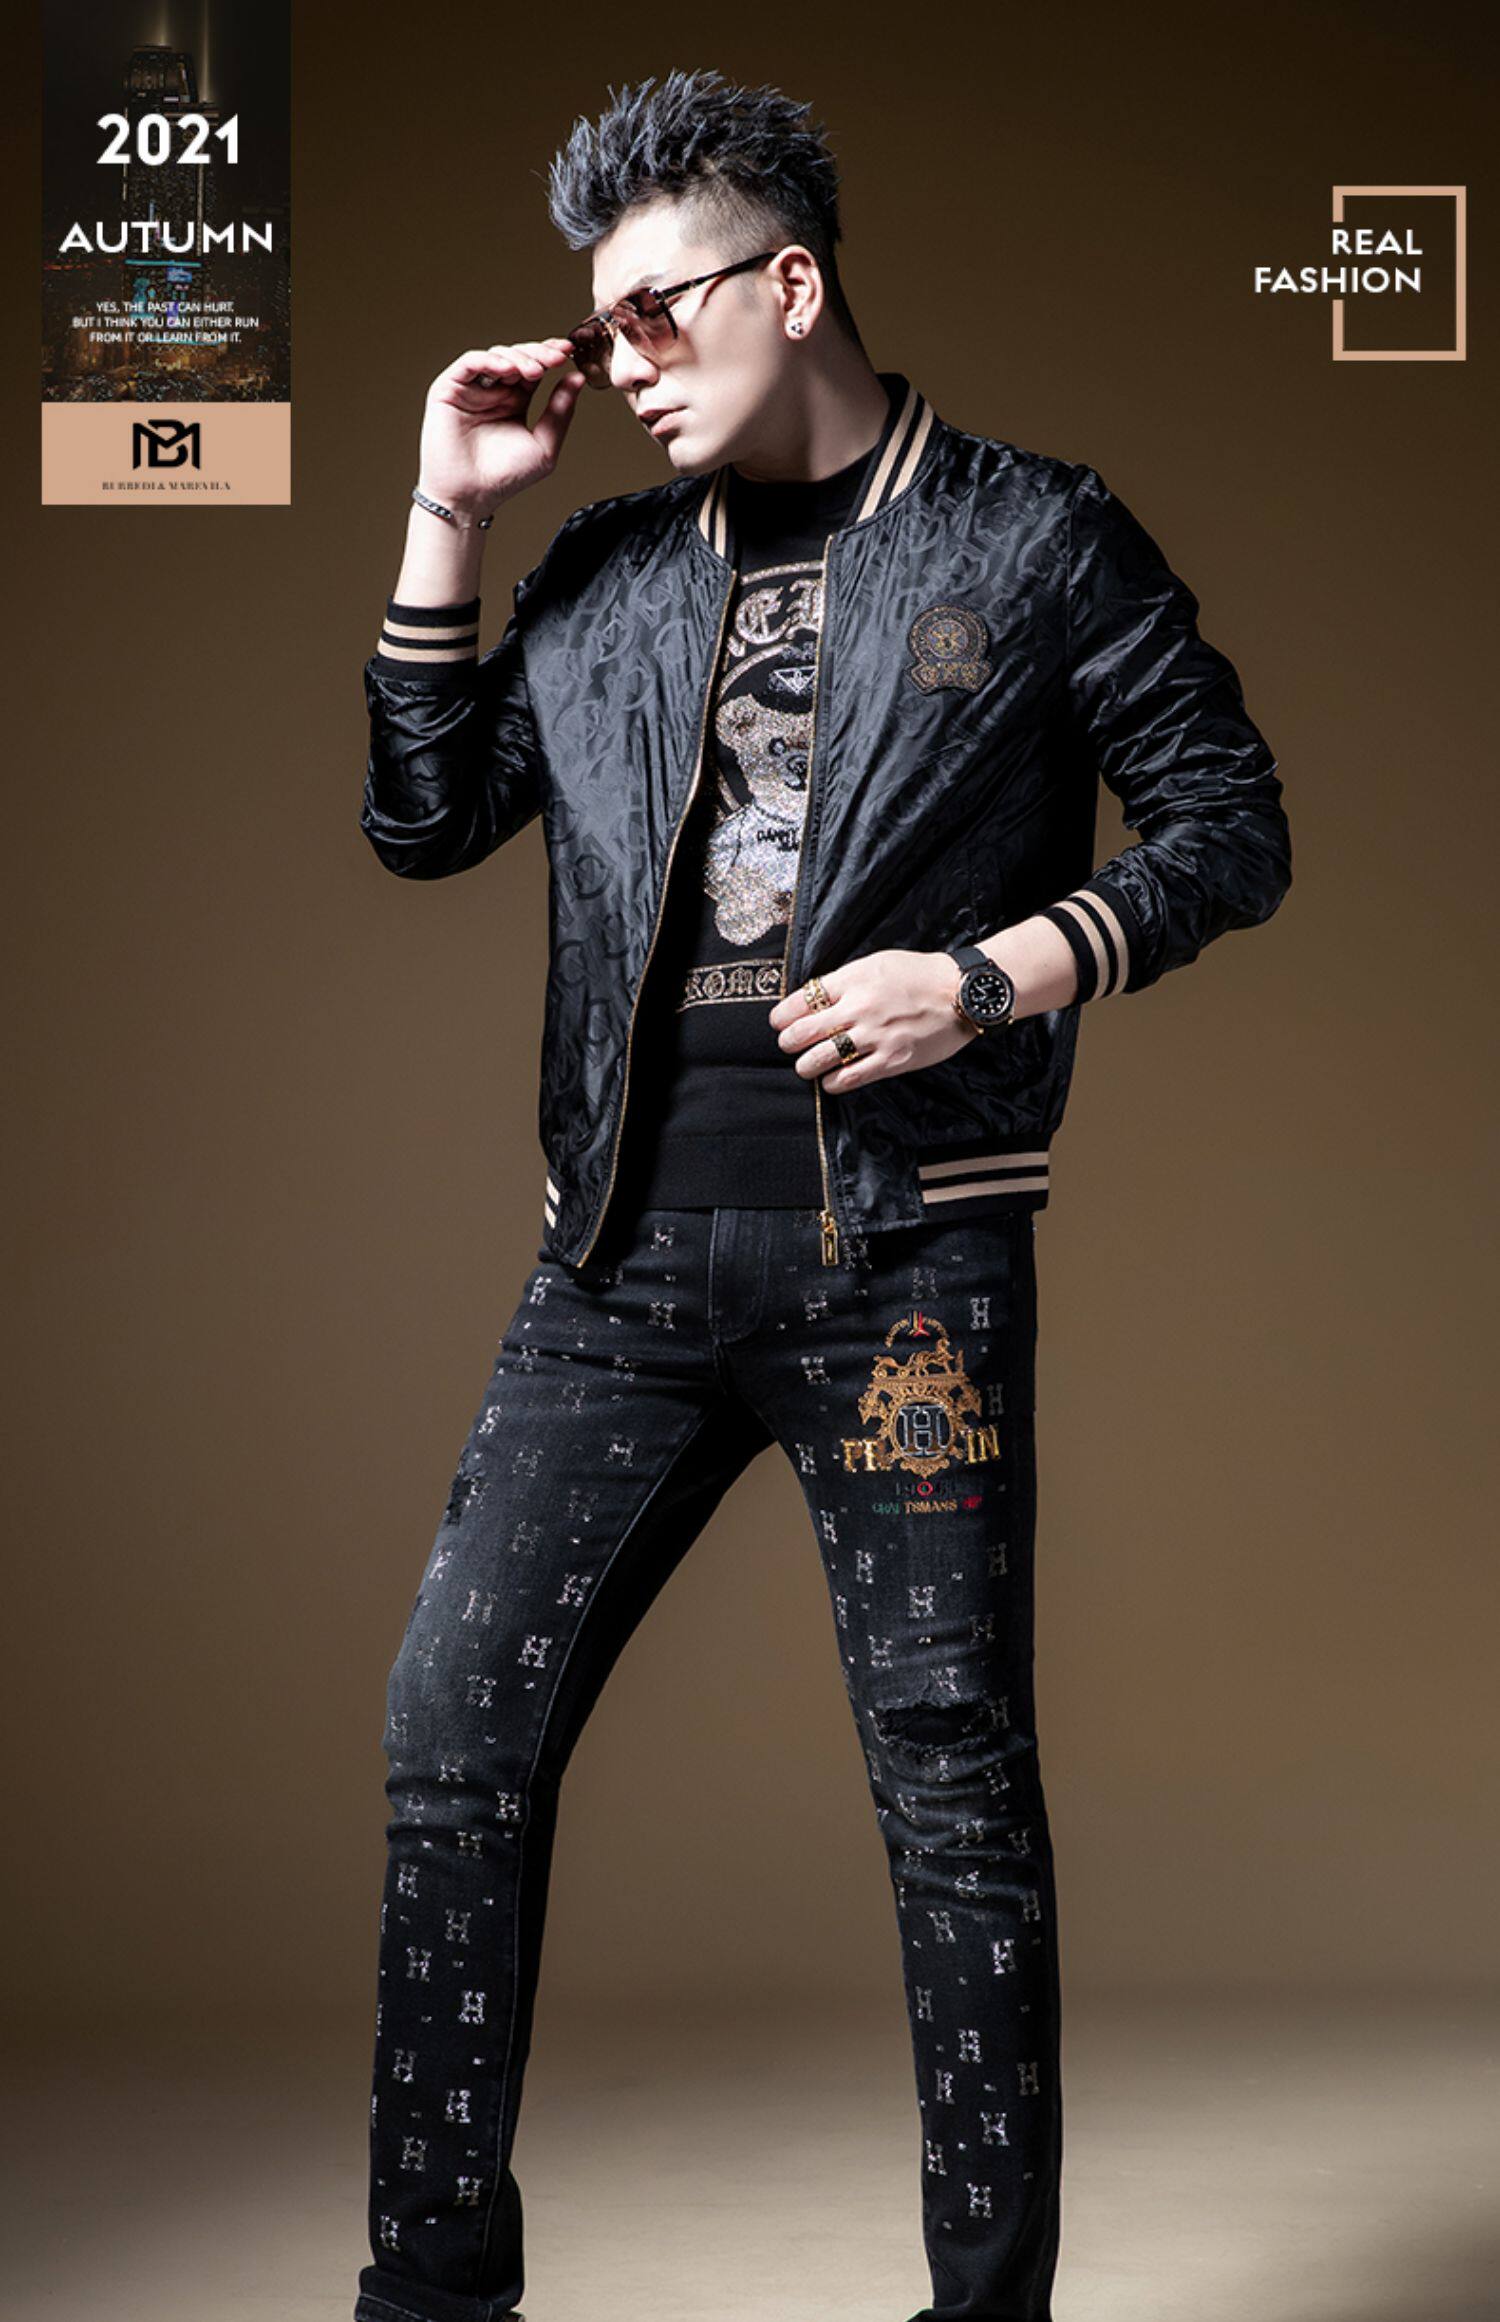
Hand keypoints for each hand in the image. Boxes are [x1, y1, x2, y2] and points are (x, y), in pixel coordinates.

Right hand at [415, 337, 586, 519]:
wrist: (470, 497)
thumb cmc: (504, 478)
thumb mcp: (544, 445)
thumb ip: (560, 412)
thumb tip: (577, 379)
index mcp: (515, 401)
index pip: (534, 368)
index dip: (551, 356)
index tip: (570, 351)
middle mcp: (493, 391)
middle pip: (518, 357)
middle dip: (539, 353)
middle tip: (557, 358)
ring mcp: (471, 389)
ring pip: (496, 355)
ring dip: (519, 357)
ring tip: (536, 371)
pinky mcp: (449, 389)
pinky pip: (469, 363)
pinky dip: (490, 360)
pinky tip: (508, 369)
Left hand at [767, 948, 977, 1093]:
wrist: (961, 993)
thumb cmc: (919, 975)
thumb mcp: (876, 964)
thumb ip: (845, 981)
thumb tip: (813, 1000)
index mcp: (853, 980)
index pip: (802, 1000)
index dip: (783, 1016)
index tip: (779, 1022)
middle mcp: (860, 1008)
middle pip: (803, 1032)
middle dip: (788, 1042)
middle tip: (789, 1045)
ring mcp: (875, 1036)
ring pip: (819, 1059)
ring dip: (805, 1065)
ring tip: (806, 1065)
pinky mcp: (891, 1060)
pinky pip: (849, 1078)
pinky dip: (832, 1082)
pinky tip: (831, 1079)